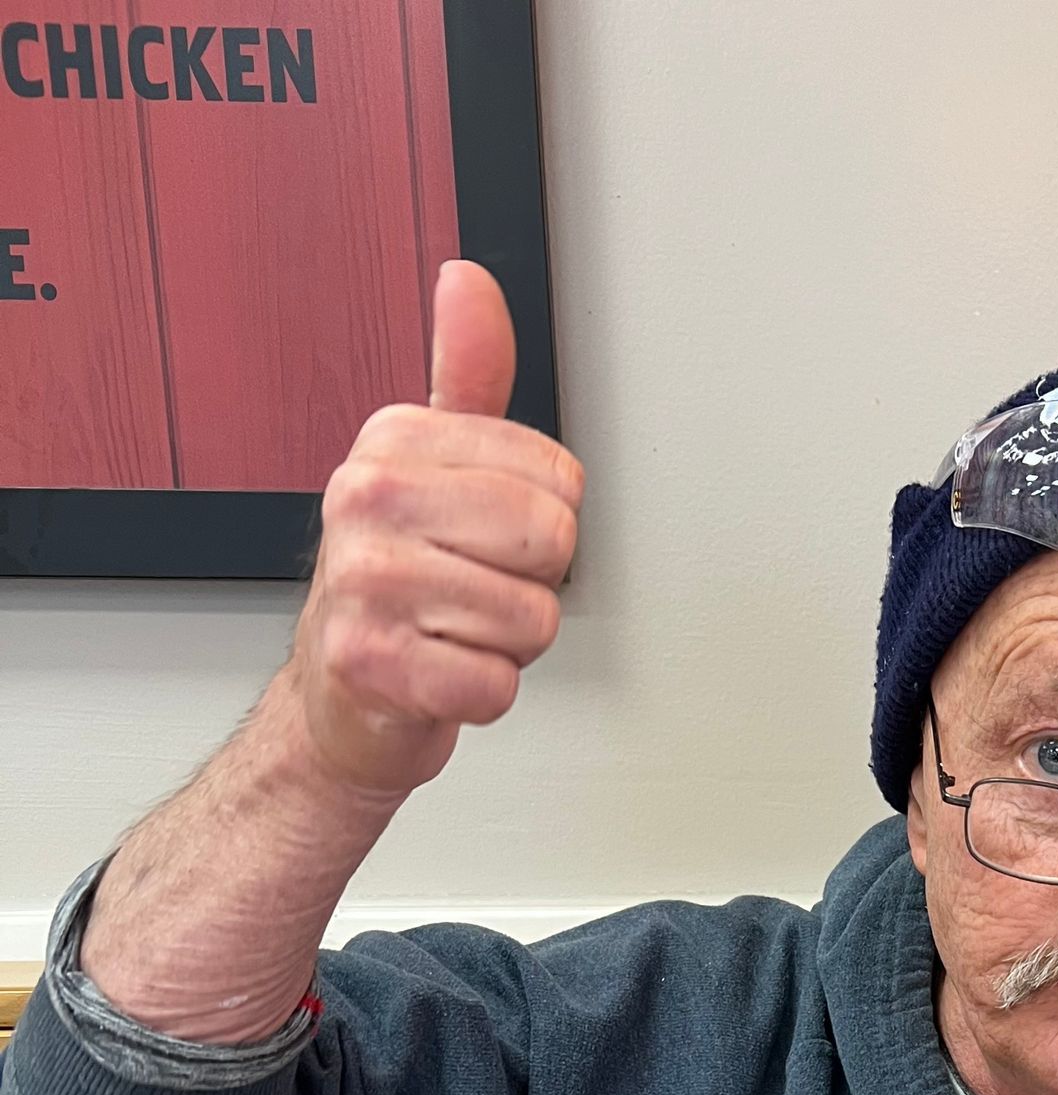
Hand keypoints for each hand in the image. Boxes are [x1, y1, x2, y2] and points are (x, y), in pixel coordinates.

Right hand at [289, 259, 582, 797]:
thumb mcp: (432, 466)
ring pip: (531, 619)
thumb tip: (468, 280)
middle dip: (531, 584)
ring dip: (507, 643)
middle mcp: (368, 500)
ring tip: (452, 631)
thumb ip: (466, 376)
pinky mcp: (373, 664)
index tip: (483, 537)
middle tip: (473, 590)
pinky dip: (484, 694)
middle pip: (550, 542)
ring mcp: (365, 582)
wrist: (342, 692)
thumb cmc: (398, 582)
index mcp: (393, 443)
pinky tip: (440, 673)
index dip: (543, 525)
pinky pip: (496, 684)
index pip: (559, 481)